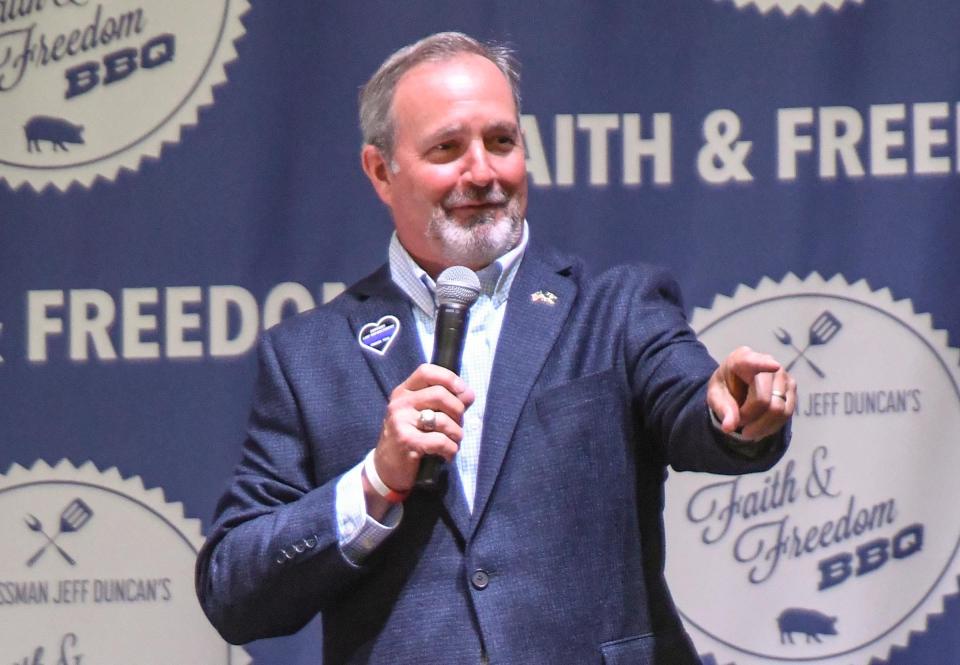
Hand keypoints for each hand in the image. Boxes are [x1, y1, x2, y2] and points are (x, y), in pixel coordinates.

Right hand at [371, 363, 474, 493]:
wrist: (387, 467)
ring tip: (453, 441)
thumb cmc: (410, 437)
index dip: (448, 378)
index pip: (426, 371)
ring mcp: (401, 422)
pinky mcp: (407, 442)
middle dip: (458, 411)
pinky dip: (451, 449)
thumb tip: (468, 394)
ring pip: (443, 419)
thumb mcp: (424, 414)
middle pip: (440, 394)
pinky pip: (441, 441)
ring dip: (456, 433)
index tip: (462, 390)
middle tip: (458, 424)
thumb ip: (446, 402)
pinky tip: (447, 454)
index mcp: (404, 392)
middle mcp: (400, 403)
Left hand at [707, 346, 795, 440]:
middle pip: (763, 399)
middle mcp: (767, 361)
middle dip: (749, 417)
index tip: (774, 366)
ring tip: (747, 427)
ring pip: (778, 410)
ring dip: (761, 426)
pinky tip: (760, 427)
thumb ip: (722, 409)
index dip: (764, 365)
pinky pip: (786, 414)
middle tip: (737, 421)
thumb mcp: (715, 397)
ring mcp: (783, 374)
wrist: (738, 386)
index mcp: (742, 359)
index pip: (753, 362)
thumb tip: (729, 427)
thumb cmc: (725, 387)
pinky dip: (771, 426)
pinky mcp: (792, 388)